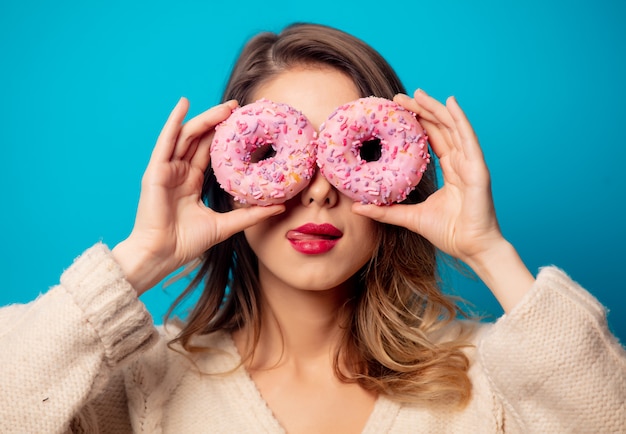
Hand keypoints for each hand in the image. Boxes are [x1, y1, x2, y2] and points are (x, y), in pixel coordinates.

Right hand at [113, 98, 284, 294]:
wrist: (162, 254)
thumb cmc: (187, 243)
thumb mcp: (225, 225)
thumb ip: (250, 215)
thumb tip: (279, 207)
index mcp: (192, 182)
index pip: (210, 152)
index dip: (226, 138)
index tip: (245, 125)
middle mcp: (179, 172)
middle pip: (201, 139)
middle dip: (219, 122)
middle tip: (240, 108)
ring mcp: (167, 169)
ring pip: (188, 135)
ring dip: (206, 118)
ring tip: (226, 106)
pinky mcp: (156, 170)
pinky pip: (166, 140)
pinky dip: (174, 121)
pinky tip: (184, 103)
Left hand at [353, 90, 533, 310]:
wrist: (471, 249)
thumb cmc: (448, 233)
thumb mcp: (409, 217)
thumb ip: (386, 211)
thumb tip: (357, 207)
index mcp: (451, 170)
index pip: (433, 139)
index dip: (417, 123)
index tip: (397, 111)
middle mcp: (461, 163)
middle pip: (441, 128)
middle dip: (421, 110)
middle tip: (400, 97)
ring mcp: (471, 164)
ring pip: (452, 128)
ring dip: (435, 108)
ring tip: (418, 93)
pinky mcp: (478, 169)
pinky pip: (468, 139)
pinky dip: (460, 119)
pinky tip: (451, 102)